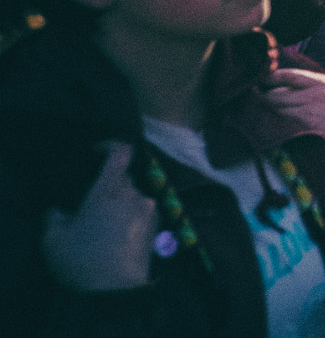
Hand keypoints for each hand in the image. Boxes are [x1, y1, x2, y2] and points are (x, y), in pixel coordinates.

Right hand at [42, 143, 155, 291]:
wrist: (115, 291)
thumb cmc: (82, 260)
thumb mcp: (53, 238)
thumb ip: (55, 216)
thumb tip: (60, 209)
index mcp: (109, 190)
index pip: (121, 152)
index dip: (111, 145)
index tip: (97, 152)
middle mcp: (134, 194)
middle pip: (124, 177)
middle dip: (108, 186)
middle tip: (90, 206)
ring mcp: (149, 210)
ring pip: (133, 196)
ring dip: (120, 204)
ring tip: (103, 227)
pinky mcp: (158, 226)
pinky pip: (142, 211)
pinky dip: (130, 217)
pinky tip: (117, 236)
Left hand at [262, 67, 324, 159]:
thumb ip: (318, 86)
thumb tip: (290, 87)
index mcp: (324, 82)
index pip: (289, 75)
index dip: (271, 77)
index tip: (260, 80)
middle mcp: (315, 94)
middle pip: (276, 95)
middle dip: (263, 98)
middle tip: (253, 102)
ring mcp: (311, 112)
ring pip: (277, 111)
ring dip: (266, 113)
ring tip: (258, 116)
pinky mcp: (309, 130)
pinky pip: (284, 125)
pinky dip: (275, 126)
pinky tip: (271, 128)